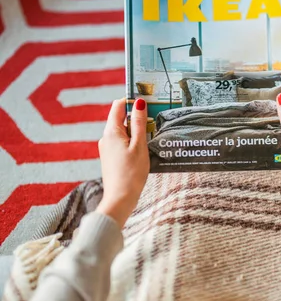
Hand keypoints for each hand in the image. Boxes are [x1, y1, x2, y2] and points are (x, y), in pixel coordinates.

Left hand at [96, 98, 149, 227]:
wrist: (120, 199)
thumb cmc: (132, 174)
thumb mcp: (139, 146)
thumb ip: (139, 123)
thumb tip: (139, 103)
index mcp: (111, 132)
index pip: (118, 106)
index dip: (131, 101)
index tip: (147, 102)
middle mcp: (106, 138)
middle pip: (120, 118)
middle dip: (136, 117)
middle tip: (154, 120)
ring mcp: (107, 149)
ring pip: (122, 132)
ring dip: (135, 131)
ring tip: (151, 136)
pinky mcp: (110, 158)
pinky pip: (121, 143)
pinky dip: (132, 142)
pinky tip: (143, 150)